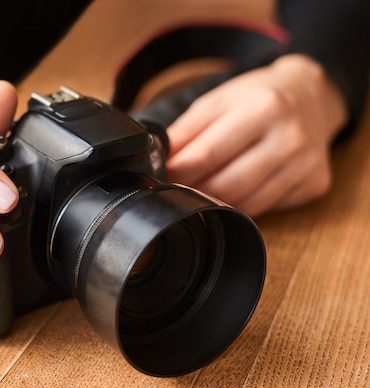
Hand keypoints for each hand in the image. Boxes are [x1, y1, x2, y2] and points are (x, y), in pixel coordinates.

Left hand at [165, 54, 347, 216]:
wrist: (313, 95)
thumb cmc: (258, 96)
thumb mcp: (218, 101)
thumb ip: (186, 131)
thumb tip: (158, 160)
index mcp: (264, 107)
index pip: (208, 154)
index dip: (179, 172)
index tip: (161, 177)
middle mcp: (291, 137)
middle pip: (227, 185)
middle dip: (193, 192)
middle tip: (176, 190)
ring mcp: (306, 165)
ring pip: (246, 204)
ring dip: (216, 203)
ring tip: (200, 191)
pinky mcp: (314, 185)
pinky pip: (266, 208)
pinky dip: (242, 205)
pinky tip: (234, 191)